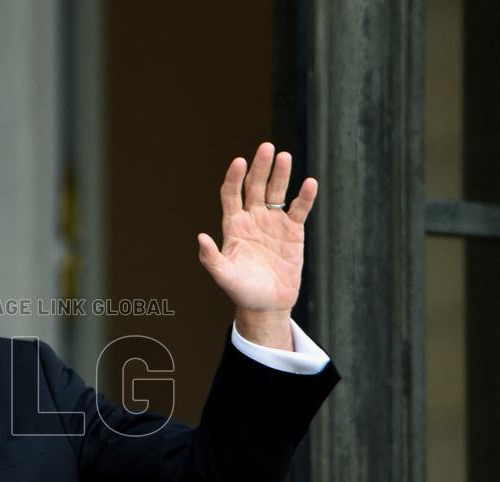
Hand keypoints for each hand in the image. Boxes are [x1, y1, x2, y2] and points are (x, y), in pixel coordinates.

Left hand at [197, 142, 316, 349]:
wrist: (266, 304)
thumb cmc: (241, 291)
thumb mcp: (224, 276)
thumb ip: (211, 258)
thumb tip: (200, 238)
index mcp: (234, 226)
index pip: (232, 194)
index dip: (234, 178)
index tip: (238, 162)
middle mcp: (253, 219)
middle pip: (256, 186)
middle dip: (260, 167)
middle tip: (266, 148)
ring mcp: (273, 223)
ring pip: (277, 192)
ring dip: (281, 174)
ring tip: (285, 156)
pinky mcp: (293, 231)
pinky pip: (299, 210)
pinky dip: (304, 197)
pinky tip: (309, 184)